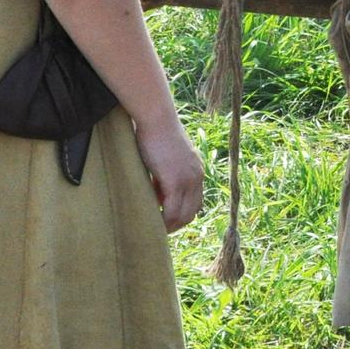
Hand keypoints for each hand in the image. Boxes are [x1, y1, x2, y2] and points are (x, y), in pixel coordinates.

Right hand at [132, 115, 205, 232]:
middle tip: (159, 229)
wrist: (156, 119)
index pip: (195, 202)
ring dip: (170, 225)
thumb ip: (166, 175)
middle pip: (192, 212)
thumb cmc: (156, 134)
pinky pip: (171, 210)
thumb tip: (157, 192)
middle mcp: (197, 177)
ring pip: (182, 215)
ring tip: (155, 228)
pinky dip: (163, 220)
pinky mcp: (175, 181)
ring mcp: (187, 180)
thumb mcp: (167, 158)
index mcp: (196, 171)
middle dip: (176, 224)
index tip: (166, 220)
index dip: (182, 215)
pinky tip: (152, 222)